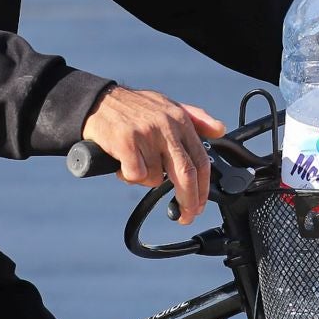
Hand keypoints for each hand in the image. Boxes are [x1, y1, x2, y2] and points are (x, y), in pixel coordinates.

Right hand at [80, 87, 226, 223]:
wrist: (98, 101)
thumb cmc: (134, 107)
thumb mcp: (168, 106)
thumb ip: (196, 118)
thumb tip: (220, 129)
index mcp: (180, 120)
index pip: (200, 160)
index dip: (203, 188)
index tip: (200, 205)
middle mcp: (166, 127)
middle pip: (186, 174)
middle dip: (188, 200)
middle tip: (186, 217)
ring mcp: (146, 134)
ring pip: (155, 178)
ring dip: (145, 180)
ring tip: (136, 165)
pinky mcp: (126, 142)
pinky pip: (135, 176)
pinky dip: (129, 177)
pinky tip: (123, 165)